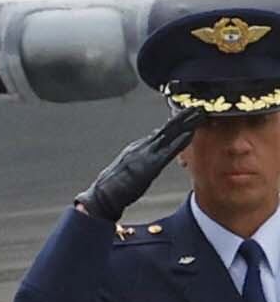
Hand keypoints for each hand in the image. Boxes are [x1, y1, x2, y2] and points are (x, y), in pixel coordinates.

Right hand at [81, 113, 195, 221]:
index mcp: (138, 147)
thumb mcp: (129, 165)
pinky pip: (168, 151)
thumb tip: (153, 140)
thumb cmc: (115, 184)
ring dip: (184, 124)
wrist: (103, 194)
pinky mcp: (150, 165)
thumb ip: (142, 153)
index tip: (188, 113)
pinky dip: (180, 141)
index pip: (160, 132)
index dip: (175, 121)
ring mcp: (145, 154)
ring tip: (198, 114)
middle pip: (166, 129)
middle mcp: (142, 146)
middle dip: (182, 117)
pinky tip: (191, 134)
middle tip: (197, 107)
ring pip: (168, 135)